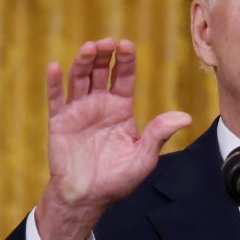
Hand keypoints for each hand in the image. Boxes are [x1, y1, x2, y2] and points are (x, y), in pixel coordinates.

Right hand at [35, 38, 191, 239]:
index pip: (124, 78)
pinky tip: (54, 67)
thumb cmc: (118, 178)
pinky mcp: (59, 122)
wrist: (88, 198)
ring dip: (82, 62)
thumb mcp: (144, 157)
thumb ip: (159, 134)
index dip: (125, 61)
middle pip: (101, 72)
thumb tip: (185, 117)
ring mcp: (78, 111)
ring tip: (89, 48)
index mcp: (121, 109)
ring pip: (79, 79)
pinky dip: (54, 83)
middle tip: (108, 42)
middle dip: (104, 55)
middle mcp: (100, 105)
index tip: (127, 45)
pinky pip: (55, 99)